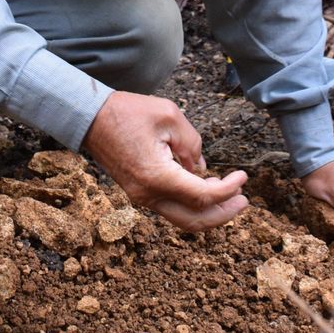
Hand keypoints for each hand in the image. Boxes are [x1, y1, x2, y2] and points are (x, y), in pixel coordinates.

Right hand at [83, 91, 248, 231]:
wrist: (89, 117)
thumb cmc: (126, 112)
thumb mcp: (169, 115)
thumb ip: (192, 142)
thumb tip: (202, 167)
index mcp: (158, 176)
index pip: (203, 196)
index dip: (228, 190)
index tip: (243, 177)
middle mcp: (148, 194)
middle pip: (194, 220)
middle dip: (224, 213)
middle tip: (244, 201)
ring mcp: (142, 197)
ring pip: (182, 218)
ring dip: (209, 212)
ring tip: (230, 196)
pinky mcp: (139, 192)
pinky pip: (171, 208)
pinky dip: (192, 204)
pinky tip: (205, 187)